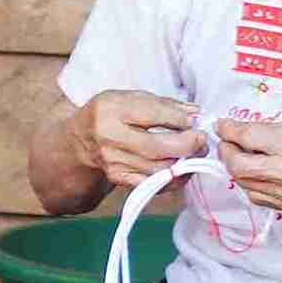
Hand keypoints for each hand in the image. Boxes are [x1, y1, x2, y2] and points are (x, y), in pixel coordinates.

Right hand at [73, 91, 206, 188]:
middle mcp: (109, 137)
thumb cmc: (110, 114)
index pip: (152, 114)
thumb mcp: (130, 98)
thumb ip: (164, 104)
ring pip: (158, 169)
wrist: (80, 140)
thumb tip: (195, 113)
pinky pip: (153, 184)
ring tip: (196, 152)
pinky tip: (183, 168)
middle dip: (187, 144)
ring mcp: (113, 161)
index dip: (179, 118)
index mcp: (111, 109)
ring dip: (185, 162)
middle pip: (156, 147)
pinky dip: (173, 179)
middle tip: (201, 139)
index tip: (196, 119)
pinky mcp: (119, 178)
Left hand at [213, 118, 281, 214]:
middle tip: (229, 141)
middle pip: (238, 166)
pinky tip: (257, 171)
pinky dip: (249, 182)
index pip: (248, 138)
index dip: (229, 130)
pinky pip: (256, 196)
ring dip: (236, 167)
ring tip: (243, 154)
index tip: (223, 125)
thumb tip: (240, 129)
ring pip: (243, 184)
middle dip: (227, 151)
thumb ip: (269, 129)